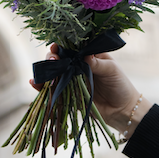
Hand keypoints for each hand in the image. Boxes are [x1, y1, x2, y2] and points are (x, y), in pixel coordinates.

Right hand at [30, 43, 151, 139]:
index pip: (72, 47)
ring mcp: (72, 81)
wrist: (124, 111)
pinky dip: (42, 86)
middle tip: (52, 61)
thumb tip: (84, 56)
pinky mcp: (69, 95)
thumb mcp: (112, 71)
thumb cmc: (121, 86)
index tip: (55, 46)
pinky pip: (54, 89)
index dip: (62, 46)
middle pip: (60, 59)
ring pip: (54, 73)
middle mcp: (78, 66)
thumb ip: (97, 64)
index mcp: (88, 56)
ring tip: (42, 73)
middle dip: (52, 58)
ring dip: (46, 71)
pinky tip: (34, 83)